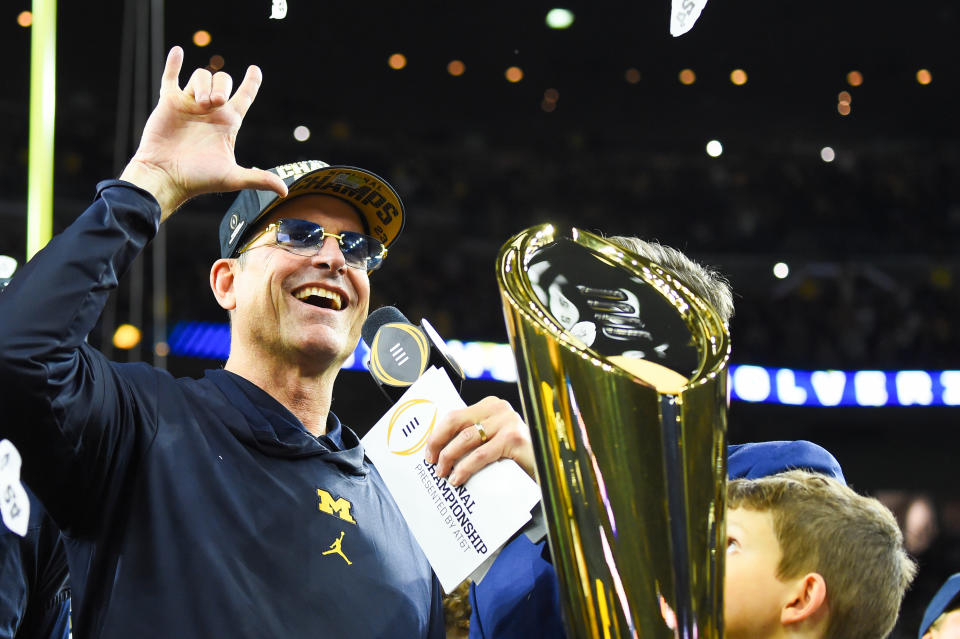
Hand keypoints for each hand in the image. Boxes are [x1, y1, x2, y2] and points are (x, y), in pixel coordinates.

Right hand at [119, 46, 287, 219]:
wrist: (166, 177)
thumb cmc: (199, 179)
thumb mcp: (232, 177)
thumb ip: (258, 179)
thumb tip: (285, 191)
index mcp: (227, 123)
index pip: (244, 96)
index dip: (251, 82)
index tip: (255, 69)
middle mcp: (210, 111)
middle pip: (222, 81)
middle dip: (222, 85)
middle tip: (216, 102)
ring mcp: (189, 105)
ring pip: (201, 76)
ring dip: (203, 84)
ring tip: (200, 103)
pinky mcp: (169, 103)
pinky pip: (171, 77)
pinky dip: (174, 63)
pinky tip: (179, 51)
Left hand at [423, 396, 535, 485]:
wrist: (546, 467)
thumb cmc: (516, 456)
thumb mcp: (493, 440)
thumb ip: (474, 437)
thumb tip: (440, 450)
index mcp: (490, 405)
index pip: (455, 415)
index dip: (437, 434)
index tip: (429, 452)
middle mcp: (499, 409)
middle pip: (457, 423)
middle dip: (439, 443)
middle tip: (432, 463)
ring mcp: (508, 422)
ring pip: (466, 439)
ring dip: (449, 458)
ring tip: (444, 474)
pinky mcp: (514, 439)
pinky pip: (481, 455)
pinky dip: (465, 468)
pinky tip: (458, 478)